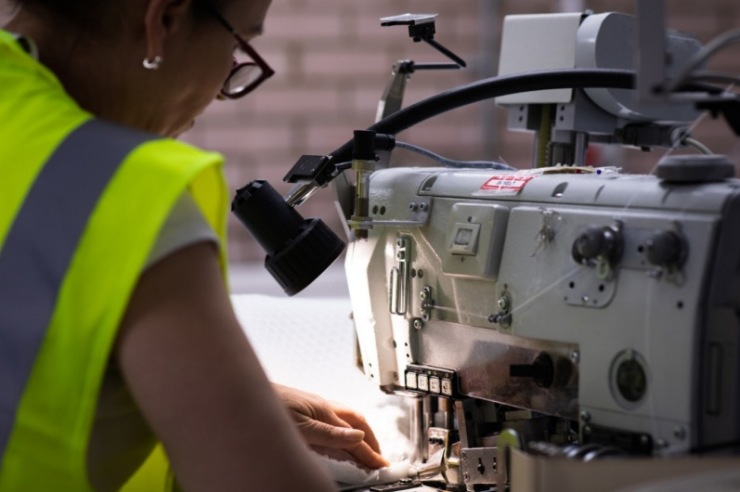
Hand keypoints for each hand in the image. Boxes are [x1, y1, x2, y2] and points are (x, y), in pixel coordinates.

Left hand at [273, 383, 390, 469]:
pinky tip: (338, 435)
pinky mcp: (303, 407)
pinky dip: (344, 429)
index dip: (370, 453)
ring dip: (359, 433)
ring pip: (345, 418)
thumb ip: (329, 434)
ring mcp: (313, 406)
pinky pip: (333, 418)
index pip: (355, 436)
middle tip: (378, 458)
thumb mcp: (300, 428)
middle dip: (371, 440)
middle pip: (356, 421)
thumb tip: (358, 437)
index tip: (381, 467)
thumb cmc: (267, 407)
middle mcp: (322, 406)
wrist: (241, 392)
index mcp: (324, 412)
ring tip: (364, 448)